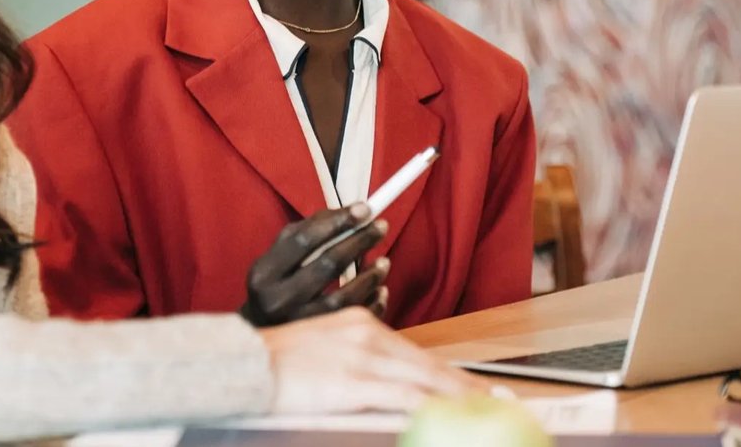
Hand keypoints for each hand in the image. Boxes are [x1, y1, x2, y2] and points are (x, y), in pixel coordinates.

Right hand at [240, 203, 388, 326]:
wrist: (261, 340)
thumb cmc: (275, 287)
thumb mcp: (278, 258)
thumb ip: (307, 233)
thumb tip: (351, 213)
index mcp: (264, 273)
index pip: (303, 240)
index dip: (336, 221)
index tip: (364, 209)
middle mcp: (278, 300)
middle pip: (327, 264)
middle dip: (359, 241)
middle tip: (381, 227)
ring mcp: (298, 325)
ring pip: (344, 297)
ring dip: (370, 276)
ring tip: (384, 262)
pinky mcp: (318, 345)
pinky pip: (354, 322)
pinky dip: (373, 304)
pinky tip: (380, 290)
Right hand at [259, 307, 491, 412]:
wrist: (245, 363)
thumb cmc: (278, 363)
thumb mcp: (325, 349)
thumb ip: (359, 361)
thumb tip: (389, 386)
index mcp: (360, 323)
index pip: (417, 354)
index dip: (449, 374)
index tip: (474, 389)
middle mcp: (366, 334)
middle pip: (429, 365)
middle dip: (465, 387)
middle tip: (495, 402)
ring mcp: (361, 358)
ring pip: (424, 380)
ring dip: (459, 399)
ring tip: (483, 411)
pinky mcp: (352, 382)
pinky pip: (401, 397)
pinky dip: (428, 407)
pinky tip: (444, 416)